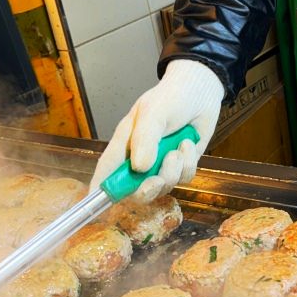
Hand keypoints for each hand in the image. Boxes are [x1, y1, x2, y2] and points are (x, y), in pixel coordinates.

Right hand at [91, 59, 224, 201]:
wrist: (201, 89)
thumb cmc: (170, 97)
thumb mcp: (153, 113)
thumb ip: (145, 139)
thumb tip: (140, 168)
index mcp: (125, 145)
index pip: (107, 171)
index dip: (100, 190)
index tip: (96, 207)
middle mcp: (141, 159)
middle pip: (136, 191)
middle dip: (147, 190)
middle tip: (157, 180)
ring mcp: (162, 164)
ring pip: (163, 186)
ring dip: (172, 171)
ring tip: (178, 148)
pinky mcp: (183, 165)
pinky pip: (184, 178)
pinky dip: (188, 164)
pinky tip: (187, 144)